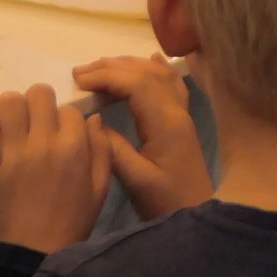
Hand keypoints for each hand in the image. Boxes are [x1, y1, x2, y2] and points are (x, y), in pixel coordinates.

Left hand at [0, 84, 111, 253]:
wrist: (29, 257)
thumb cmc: (68, 225)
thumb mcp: (99, 191)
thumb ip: (101, 150)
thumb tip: (91, 117)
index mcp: (75, 148)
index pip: (68, 109)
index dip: (62, 121)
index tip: (56, 136)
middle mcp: (44, 142)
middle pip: (38, 94)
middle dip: (37, 107)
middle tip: (31, 126)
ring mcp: (12, 151)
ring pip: (8, 101)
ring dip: (10, 112)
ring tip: (9, 131)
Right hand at [73, 55, 213, 220]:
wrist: (199, 216)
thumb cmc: (167, 204)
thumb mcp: (136, 181)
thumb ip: (114, 149)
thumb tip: (92, 121)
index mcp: (167, 124)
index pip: (137, 84)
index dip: (107, 76)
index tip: (78, 81)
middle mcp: (178, 112)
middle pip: (147, 74)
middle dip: (113, 67)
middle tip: (80, 72)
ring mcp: (182, 115)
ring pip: (159, 75)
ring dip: (130, 66)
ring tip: (100, 68)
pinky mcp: (182, 123)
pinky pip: (171, 84)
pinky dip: (156, 68)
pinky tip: (150, 59)